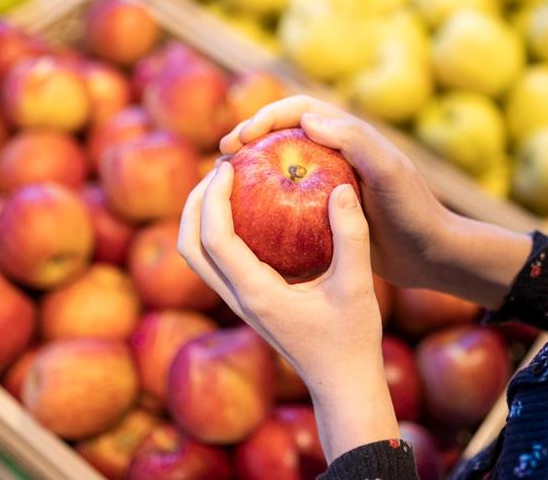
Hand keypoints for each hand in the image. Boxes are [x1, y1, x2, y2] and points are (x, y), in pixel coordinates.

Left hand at [177, 161, 398, 462]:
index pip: (215, 239)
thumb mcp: (358, 284)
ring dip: (200, 216)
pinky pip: (217, 261)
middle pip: (189, 246)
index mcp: (257, 293)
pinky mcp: (248, 302)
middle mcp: (239, 298)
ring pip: (196, 256)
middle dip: (196, 202)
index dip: (214, 197)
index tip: (230, 164)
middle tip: (220, 167)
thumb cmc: (352, 339)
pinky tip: (249, 210)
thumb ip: (351, 234)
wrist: (342, 383)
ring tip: (225, 183)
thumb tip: (341, 186)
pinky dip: (218, 230)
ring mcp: (240, 302)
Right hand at [220, 95, 449, 289]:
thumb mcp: (388, 173)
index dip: (265, 116)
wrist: (431, 254)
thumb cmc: (413, 211)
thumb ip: (355, 142)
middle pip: (283, 133)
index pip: (298, 110)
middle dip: (250, 138)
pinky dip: (267, 202)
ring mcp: (330, 182)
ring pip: (283, 166)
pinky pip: (290, 199)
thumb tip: (306, 120)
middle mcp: (337, 153)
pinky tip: (249, 221)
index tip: (239, 138)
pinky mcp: (328, 210)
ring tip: (226, 186)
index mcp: (349, 135)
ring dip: (254, 169)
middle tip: (222, 160)